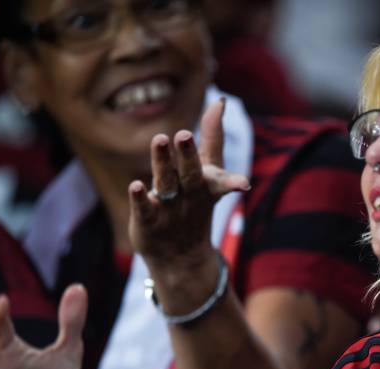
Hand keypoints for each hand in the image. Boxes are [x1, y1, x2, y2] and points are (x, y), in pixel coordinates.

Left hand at [128, 97, 249, 267]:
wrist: (180, 257)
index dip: (234, 182)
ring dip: (162, 164)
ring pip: (166, 184)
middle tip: (184, 134)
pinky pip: (144, 208)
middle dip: (188, 157)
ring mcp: (169, 210)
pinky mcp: (148, 222)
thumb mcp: (209, 173)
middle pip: (190, 176)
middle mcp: (190, 197)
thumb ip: (213, 137)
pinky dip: (141, 198)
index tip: (244, 184)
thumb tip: (221, 101)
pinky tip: (136, 185)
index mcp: (207, 187)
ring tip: (159, 139)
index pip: (222, 181)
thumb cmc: (195, 205)